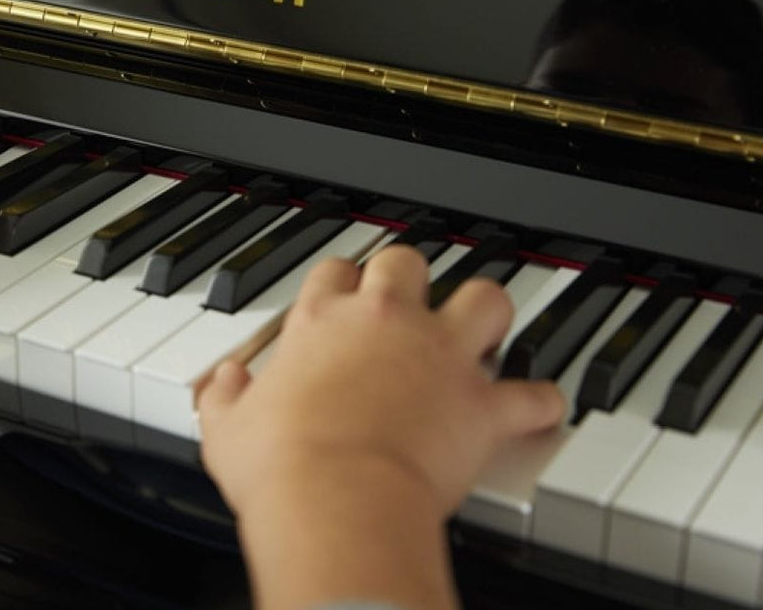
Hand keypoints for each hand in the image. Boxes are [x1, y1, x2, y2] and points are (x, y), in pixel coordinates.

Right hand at [197, 244, 564, 609]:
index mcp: (321, 320)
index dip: (340, 282)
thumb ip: (224, 397)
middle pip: (409, 263)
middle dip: (413, 277)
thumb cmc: (280, 466)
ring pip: (486, 299)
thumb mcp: (225, 428)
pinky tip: (541, 405)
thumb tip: (220, 386)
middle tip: (410, 302)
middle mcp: (386, 322)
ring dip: (488, 313)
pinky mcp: (483, 404)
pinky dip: (540, 401)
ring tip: (485, 328)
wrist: (336, 500)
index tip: (341, 298)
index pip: (334, 271)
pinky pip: (533, 393)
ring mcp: (442, 357)